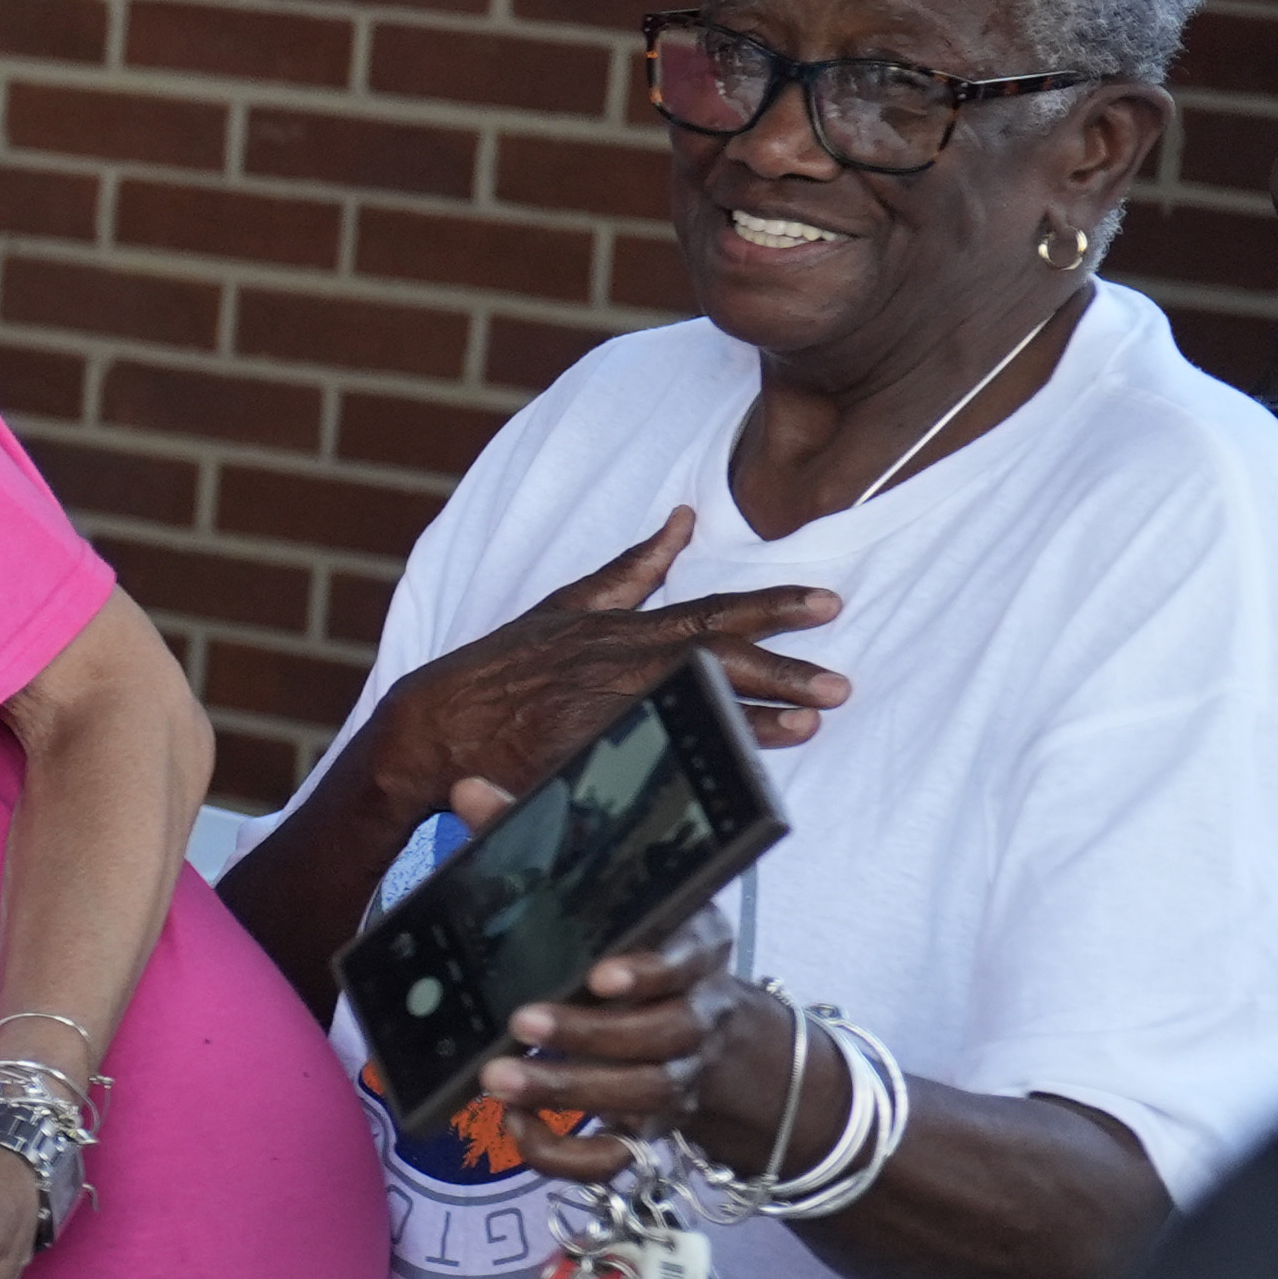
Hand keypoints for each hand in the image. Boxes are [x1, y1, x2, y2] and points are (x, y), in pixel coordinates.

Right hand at [366, 510, 846, 825]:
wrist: (436, 723)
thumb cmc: (503, 666)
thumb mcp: (565, 604)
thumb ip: (631, 568)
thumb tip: (682, 520)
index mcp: (618, 625)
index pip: (708, 610)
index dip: (771, 607)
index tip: (829, 604)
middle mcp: (617, 660)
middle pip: (713, 658)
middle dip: (783, 667)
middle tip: (841, 682)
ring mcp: (603, 705)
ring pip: (694, 702)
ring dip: (759, 712)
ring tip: (814, 718)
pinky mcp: (587, 746)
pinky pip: (658, 744)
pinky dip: (702, 748)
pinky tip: (748, 758)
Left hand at [452, 774, 762, 1185]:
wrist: (717, 1029)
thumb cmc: (640, 939)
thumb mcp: (607, 887)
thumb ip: (538, 841)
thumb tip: (469, 789)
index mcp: (691, 944)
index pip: (687, 958)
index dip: (651, 970)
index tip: (604, 973)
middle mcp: (692, 1013)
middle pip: (657, 1035)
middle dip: (589, 1033)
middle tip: (519, 1023)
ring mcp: (676, 1075)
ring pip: (637, 1095)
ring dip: (568, 1090)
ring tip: (498, 1079)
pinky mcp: (650, 1126)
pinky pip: (617, 1158)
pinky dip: (569, 1155)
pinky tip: (519, 1129)